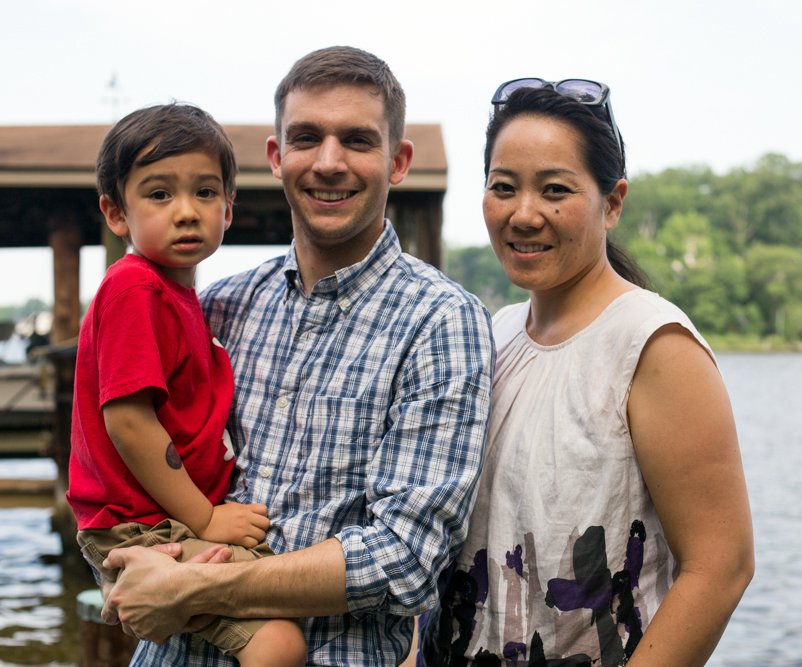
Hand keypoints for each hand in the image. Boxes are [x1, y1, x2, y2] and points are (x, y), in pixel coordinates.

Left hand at [100, 543, 232, 641]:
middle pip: (124, 622)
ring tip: (155, 611)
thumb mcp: (135, 554)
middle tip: (143, 606)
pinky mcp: (156, 636)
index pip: (106, 613)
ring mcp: (140, 628)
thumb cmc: (159, 569)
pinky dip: (159, 630)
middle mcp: (125, 617)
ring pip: (138, 630)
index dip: (112, 612)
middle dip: (131, 616)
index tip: (118, 611)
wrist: (184, 586)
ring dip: (143, 624)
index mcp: (116, 599)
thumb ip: (116, 557)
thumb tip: (106, 563)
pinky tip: (166, 618)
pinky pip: (155, 636)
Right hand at [198, 502, 268, 547]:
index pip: (264, 510)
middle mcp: (247, 517)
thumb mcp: (234, 506)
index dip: (263, 515)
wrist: (205, 522)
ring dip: (258, 537)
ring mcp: (243, 528)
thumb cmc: (218, 514)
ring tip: (251, 537)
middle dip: (263, 527)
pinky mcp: (239, 539)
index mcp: (245, 508)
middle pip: (266, 523)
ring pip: (262, 535)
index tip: (257, 519)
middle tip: (256, 530)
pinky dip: (251, 544)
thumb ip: (246, 510)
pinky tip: (246, 542)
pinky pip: (253, 543)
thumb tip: (255, 514)